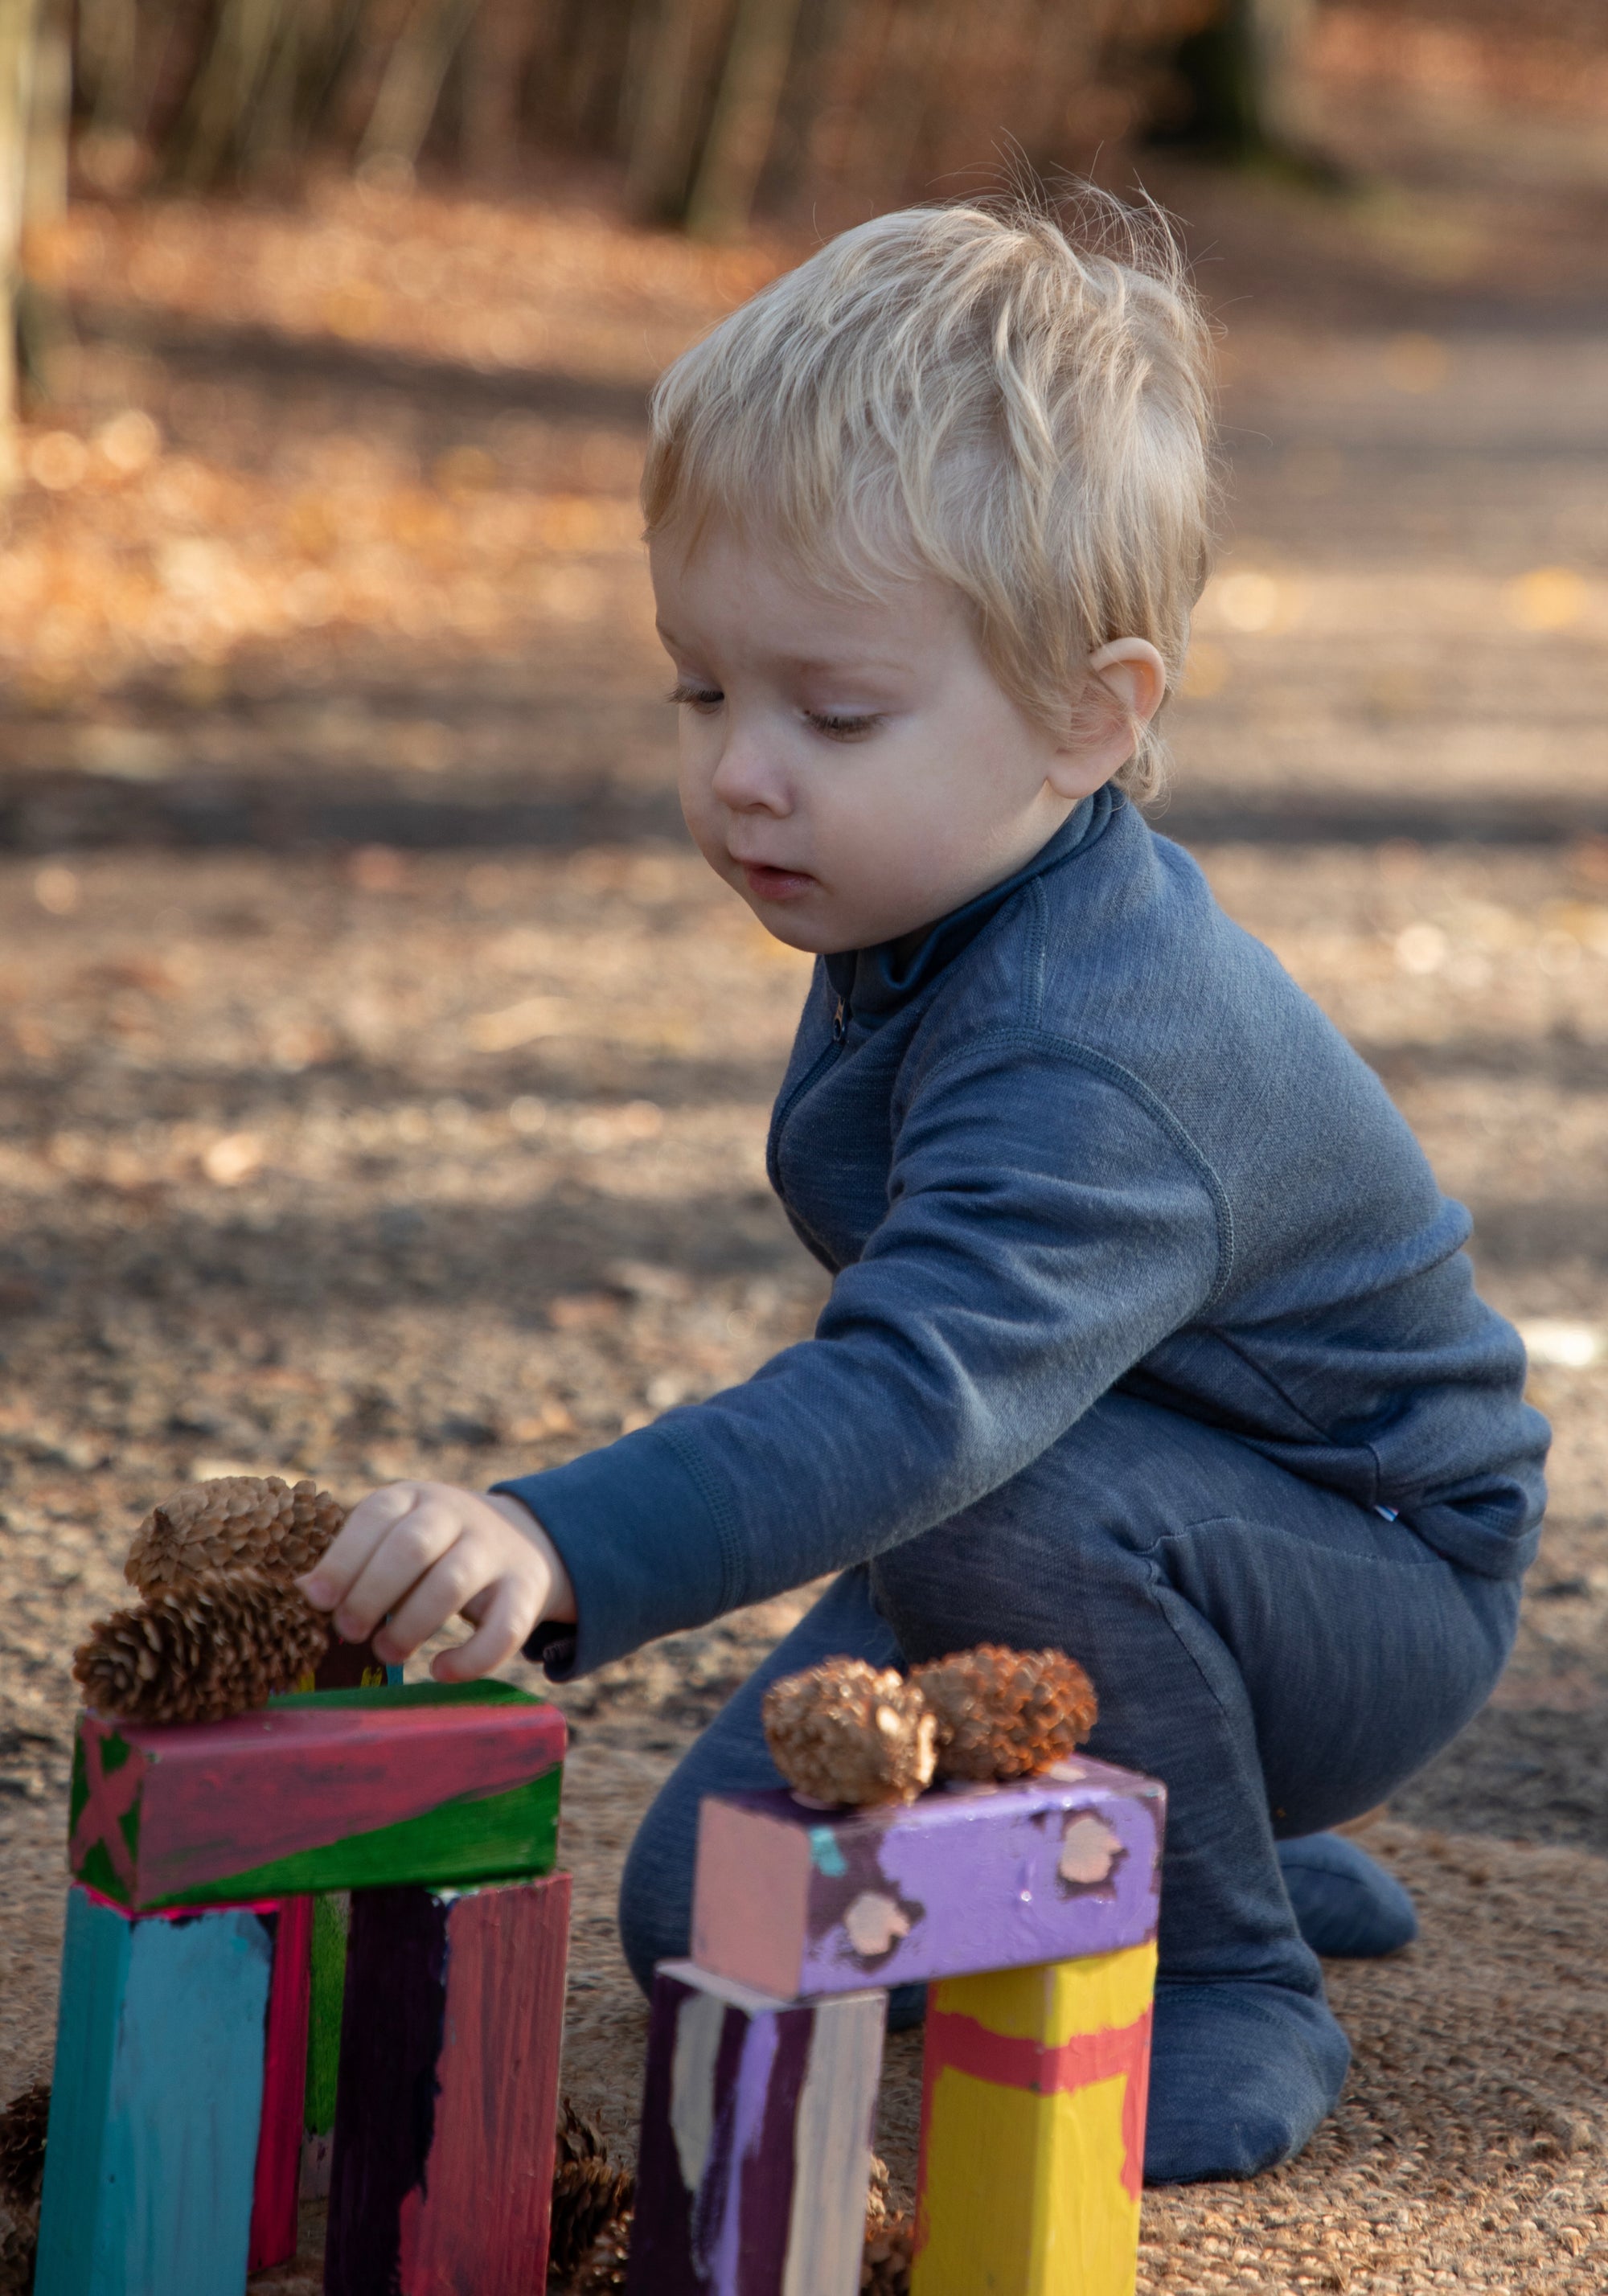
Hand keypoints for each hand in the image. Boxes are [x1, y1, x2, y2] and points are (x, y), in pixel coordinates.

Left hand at [296, 1482, 576, 1682]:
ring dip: (411, 1625)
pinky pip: (504, 1628)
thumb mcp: (397, 1536)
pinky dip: (470, 1657)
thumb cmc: (434, 1550)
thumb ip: (357, 1561)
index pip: (376, 1516)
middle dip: (371, 1593)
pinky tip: (440, 1670)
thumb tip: (301, 1592)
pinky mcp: (526, 1590)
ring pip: (453, 1582)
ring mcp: (495, 1550)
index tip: (316, 1600)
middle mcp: (457, 1514)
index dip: (342, 1559)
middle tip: (348, 1631)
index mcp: (414, 1497)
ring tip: (386, 1651)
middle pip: (412, 1546)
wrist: (525, 1539)